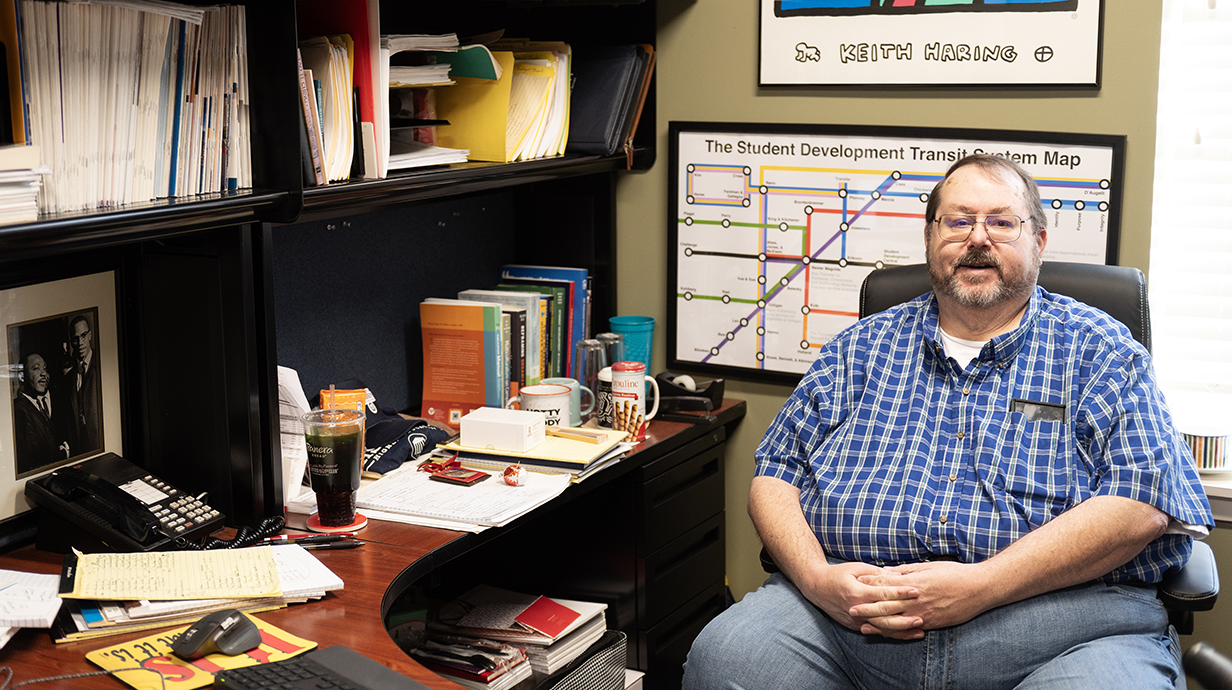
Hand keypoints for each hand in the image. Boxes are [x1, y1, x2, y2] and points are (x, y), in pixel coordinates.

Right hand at [793, 561, 922, 637]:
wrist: (817, 588)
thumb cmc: (838, 574)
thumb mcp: (856, 568)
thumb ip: (876, 573)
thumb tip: (897, 574)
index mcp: (856, 591)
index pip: (883, 594)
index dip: (900, 592)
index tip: (916, 590)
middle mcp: (856, 608)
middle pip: (884, 614)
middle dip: (905, 615)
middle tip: (923, 614)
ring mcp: (855, 620)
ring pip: (882, 627)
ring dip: (902, 630)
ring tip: (920, 629)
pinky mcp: (855, 627)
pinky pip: (876, 632)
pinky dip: (892, 634)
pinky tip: (906, 634)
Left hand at [851, 561, 992, 634]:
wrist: (978, 589)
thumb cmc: (954, 573)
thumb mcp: (928, 566)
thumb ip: (906, 571)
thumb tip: (888, 571)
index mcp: (913, 583)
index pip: (885, 584)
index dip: (869, 583)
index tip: (855, 582)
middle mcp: (915, 600)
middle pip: (885, 605)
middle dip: (866, 607)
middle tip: (850, 608)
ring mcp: (923, 614)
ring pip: (894, 621)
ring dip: (876, 624)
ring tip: (862, 625)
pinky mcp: (931, 624)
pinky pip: (909, 630)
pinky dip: (895, 632)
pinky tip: (886, 633)